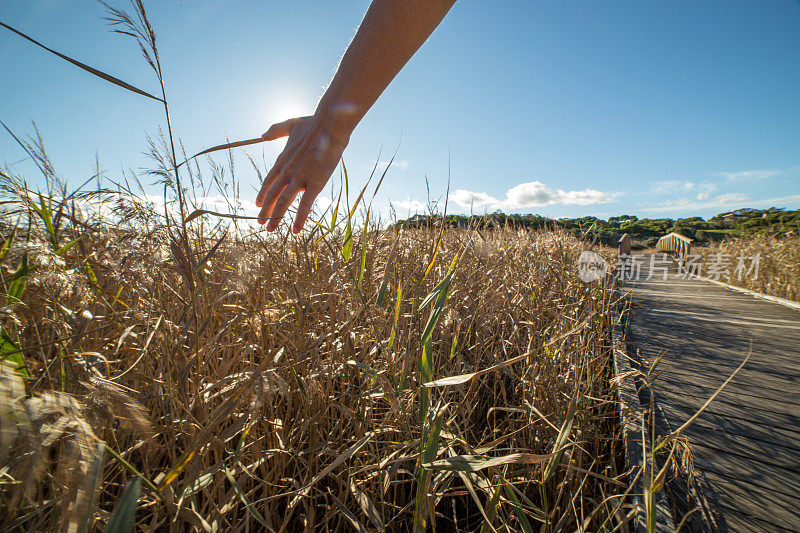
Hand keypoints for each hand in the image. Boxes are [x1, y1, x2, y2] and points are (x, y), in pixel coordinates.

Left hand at [256, 115, 349, 232]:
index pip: (268, 181)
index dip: (262, 194)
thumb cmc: (313, 123)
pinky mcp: (314, 184)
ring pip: (283, 203)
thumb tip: (263, 135)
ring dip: (275, 218)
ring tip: (270, 230)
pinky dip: (299, 219)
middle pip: (271, 195)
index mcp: (282, 160)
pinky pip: (304, 205)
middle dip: (265, 211)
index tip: (257, 204)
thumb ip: (275, 130)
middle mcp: (287, 172)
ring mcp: (299, 179)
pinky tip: (295, 231)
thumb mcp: (291, 124)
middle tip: (260, 223)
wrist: (329, 125)